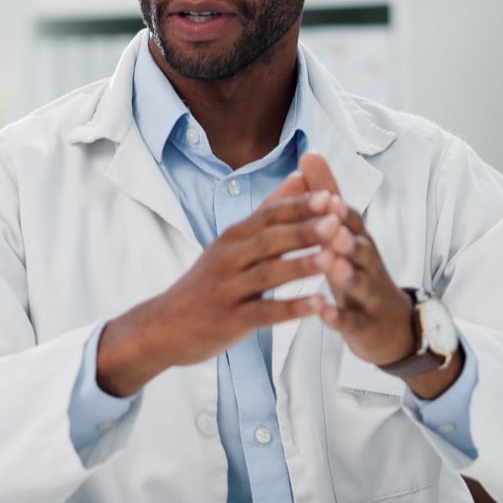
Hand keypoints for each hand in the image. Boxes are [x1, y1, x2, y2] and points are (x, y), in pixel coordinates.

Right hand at [96, 189, 344, 396]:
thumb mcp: (230, 243)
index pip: (267, 216)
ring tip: (332, 259)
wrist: (165, 326)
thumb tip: (298, 177)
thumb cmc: (206, 283)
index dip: (299, 207)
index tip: (330, 196)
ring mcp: (228, 290)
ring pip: (268, 274)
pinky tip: (319, 305)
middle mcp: (228, 259)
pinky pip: (265, 312)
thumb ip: (267, 212)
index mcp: (232, 239)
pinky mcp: (231, 320)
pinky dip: (292, 308)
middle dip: (304, 230)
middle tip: (337, 220)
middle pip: (269, 241)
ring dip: (301, 266)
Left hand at [292, 152, 415, 366]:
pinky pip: (352, 321)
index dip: (334, 198)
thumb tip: (309, 154)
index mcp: (357, 240)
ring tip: (333, 264)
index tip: (318, 181)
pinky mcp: (363, 324)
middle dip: (346, 233)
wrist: (394, 327)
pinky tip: (323, 312)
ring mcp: (367, 294)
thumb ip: (327, 197)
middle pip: (359, 246)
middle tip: (332, 222)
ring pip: (360, 281)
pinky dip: (339, 316)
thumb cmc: (359, 271)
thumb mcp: (344, 233)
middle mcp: (366, 263)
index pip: (348, 215)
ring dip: (347, 272)